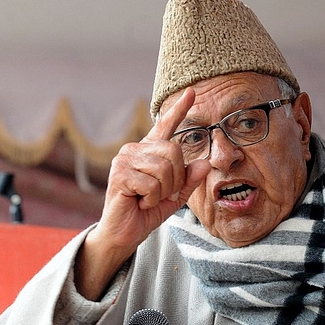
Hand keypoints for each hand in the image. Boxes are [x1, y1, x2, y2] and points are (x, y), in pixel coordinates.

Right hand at [75, 88, 209, 299]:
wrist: (123, 233)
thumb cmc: (146, 212)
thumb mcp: (174, 197)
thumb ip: (189, 180)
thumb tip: (205, 163)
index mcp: (149, 151)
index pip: (166, 125)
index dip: (179, 108)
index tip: (192, 91)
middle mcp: (135, 149)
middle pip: (174, 152)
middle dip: (175, 179)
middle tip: (161, 194)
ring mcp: (125, 160)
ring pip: (164, 169)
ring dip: (162, 192)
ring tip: (147, 199)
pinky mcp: (119, 174)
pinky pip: (152, 184)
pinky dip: (152, 199)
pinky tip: (138, 202)